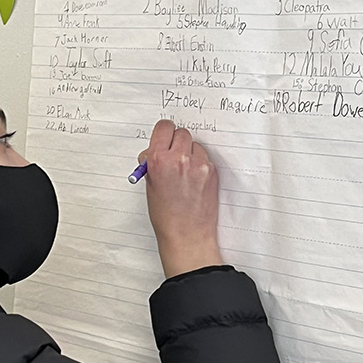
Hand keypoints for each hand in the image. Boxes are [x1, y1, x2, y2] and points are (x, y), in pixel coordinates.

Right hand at [139, 120, 222, 278]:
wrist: (187, 235)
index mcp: (159, 160)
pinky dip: (199, 164)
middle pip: (181, 133)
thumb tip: (157, 149)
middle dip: (176, 143)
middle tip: (173, 156)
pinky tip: (193, 181)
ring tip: (184, 173)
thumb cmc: (166, 216)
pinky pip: (204, 158)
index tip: (164, 138)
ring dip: (189, 153)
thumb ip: (153, 162)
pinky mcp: (212, 171)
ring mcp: (199, 164)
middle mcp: (179, 159)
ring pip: (194, 145)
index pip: (163, 127)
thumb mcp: (151, 184)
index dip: (163, 133)